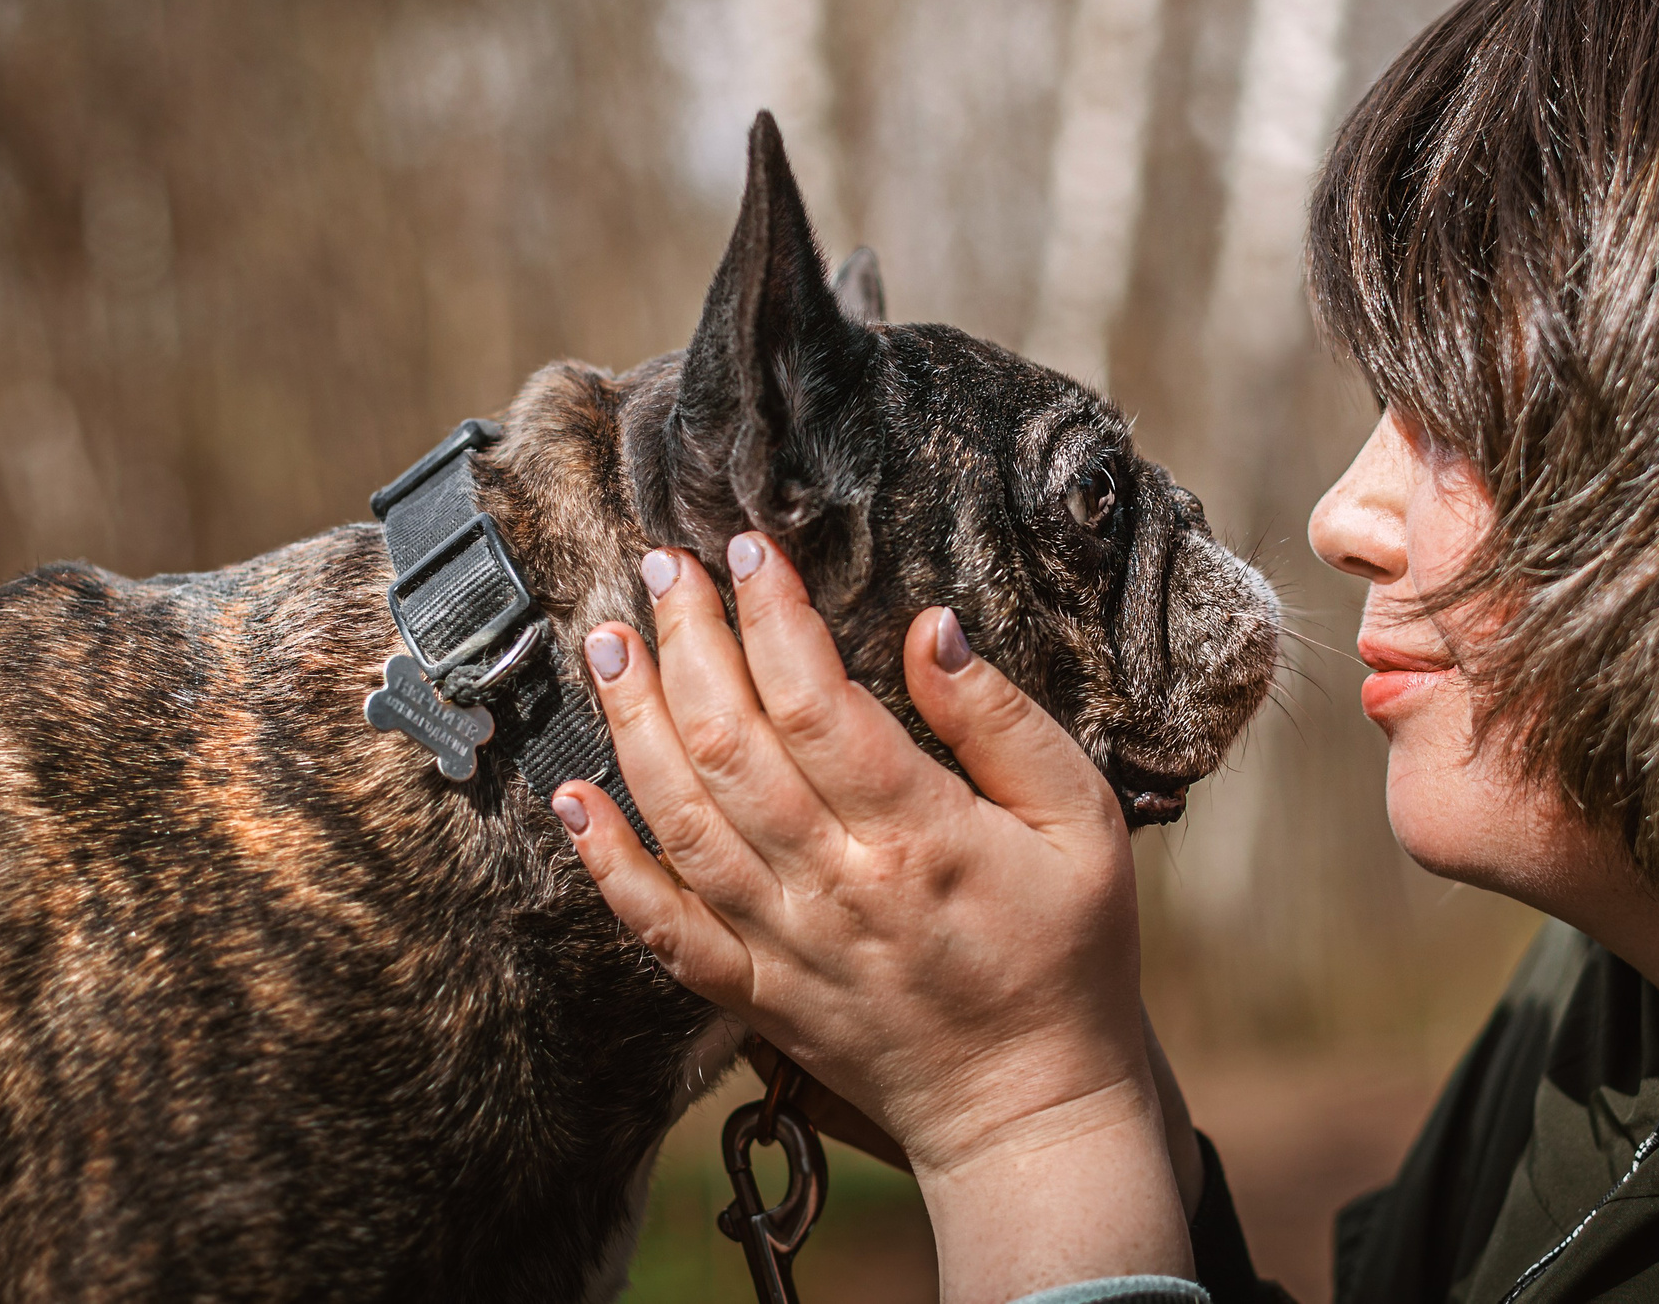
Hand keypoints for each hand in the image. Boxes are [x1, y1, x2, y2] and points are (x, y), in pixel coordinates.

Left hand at [551, 536, 1191, 1300]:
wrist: (1031, 1107)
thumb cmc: (1070, 955)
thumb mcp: (1085, 822)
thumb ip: (1005, 723)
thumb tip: (931, 630)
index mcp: (919, 835)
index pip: (817, 700)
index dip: (772, 616)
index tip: (750, 551)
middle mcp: (835, 887)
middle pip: (730, 745)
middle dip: (686, 643)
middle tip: (660, 568)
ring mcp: (783, 947)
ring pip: (681, 820)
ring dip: (631, 724)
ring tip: (605, 644)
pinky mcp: (753, 995)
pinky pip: (661, 929)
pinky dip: (608, 865)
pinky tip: (572, 799)